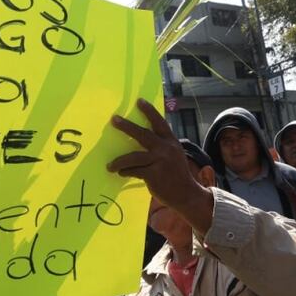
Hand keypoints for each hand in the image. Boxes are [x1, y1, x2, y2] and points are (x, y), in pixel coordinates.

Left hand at [108, 99, 213, 231]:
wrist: (186, 194)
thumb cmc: (176, 174)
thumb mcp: (174, 155)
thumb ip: (162, 146)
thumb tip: (140, 140)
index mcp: (171, 142)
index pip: (160, 122)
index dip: (149, 111)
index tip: (139, 101)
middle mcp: (166, 149)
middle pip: (143, 134)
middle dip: (127, 126)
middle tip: (114, 120)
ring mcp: (160, 161)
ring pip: (134, 157)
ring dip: (119, 161)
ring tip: (109, 165)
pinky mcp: (153, 174)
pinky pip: (134, 171)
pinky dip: (126, 172)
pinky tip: (120, 173)